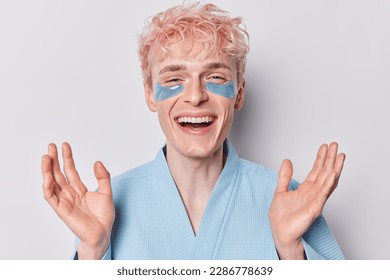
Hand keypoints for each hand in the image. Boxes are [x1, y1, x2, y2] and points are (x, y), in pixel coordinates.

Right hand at [41, 142, 114, 258]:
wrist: (102, 232)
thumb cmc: (104, 216)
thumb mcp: (107, 192)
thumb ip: (103, 177)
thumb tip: (97, 162)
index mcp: (79, 188)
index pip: (70, 169)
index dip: (67, 157)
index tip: (65, 145)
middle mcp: (69, 193)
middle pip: (58, 173)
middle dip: (53, 160)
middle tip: (51, 145)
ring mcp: (64, 200)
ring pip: (51, 183)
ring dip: (47, 170)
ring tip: (46, 157)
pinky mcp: (61, 209)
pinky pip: (50, 197)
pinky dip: (47, 186)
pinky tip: (47, 176)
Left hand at [269, 142, 344, 258]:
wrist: (280, 232)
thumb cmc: (281, 216)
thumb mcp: (280, 191)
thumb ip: (284, 176)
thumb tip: (287, 160)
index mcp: (306, 189)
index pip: (316, 170)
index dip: (320, 158)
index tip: (324, 146)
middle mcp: (313, 193)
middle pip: (324, 172)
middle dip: (330, 158)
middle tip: (335, 144)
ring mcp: (316, 200)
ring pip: (328, 181)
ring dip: (334, 168)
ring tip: (340, 155)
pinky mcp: (315, 208)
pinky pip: (323, 193)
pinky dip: (329, 183)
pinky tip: (333, 173)